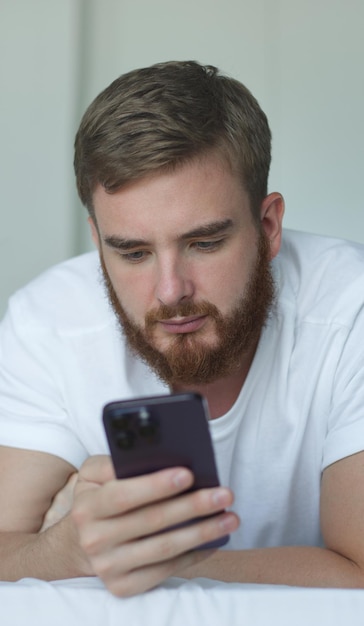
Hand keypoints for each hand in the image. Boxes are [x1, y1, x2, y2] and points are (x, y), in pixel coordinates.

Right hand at [71, 455, 238, 596]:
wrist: (78, 542)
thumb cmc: (98, 497)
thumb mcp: (94, 473)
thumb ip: (116, 461)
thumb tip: (157, 455)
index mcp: (87, 506)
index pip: (123, 495)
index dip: (156, 485)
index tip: (188, 474)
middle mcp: (94, 539)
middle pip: (152, 521)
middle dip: (193, 506)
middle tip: (224, 494)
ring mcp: (108, 567)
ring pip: (164, 548)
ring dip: (202, 532)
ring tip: (230, 517)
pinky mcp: (123, 587)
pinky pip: (166, 570)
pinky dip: (194, 555)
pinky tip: (214, 540)